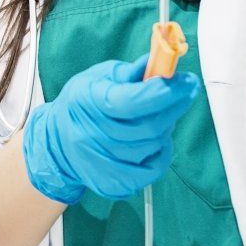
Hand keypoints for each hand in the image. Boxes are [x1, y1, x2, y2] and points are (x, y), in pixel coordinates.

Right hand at [21, 55, 199, 203]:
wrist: (58, 144)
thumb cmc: (82, 104)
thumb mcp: (99, 77)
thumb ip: (130, 72)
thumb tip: (159, 62)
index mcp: (90, 103)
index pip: (132, 101)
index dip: (164, 92)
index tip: (187, 81)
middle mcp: (94, 136)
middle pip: (148, 126)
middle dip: (174, 106)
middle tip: (185, 92)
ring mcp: (103, 164)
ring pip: (153, 146)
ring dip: (166, 127)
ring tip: (162, 115)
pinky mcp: (113, 183)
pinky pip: (152, 170)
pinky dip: (162, 153)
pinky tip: (157, 140)